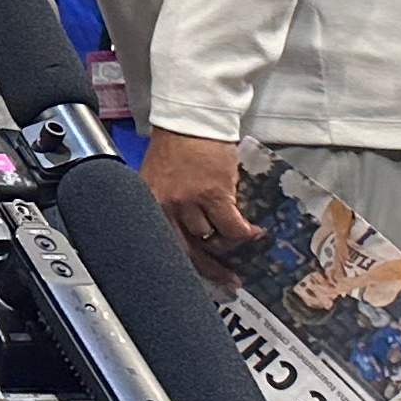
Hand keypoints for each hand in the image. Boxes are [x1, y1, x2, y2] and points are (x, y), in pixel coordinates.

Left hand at [139, 126, 258, 270]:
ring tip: (239, 236)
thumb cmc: (175, 148)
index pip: (163, 244)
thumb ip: (167, 207)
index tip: (201, 277)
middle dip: (211, 268)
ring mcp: (188, 202)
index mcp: (147, 203)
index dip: (184, 265)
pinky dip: (244, 234)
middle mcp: (164, 206)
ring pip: (212, 239)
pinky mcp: (212, 195)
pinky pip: (232, 227)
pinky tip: (253, 232)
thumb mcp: (158, 180)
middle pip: (188, 250)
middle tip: (230, 279)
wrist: (189, 122)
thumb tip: (188, 235)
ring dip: (228, 241)